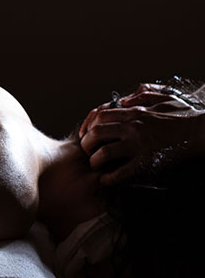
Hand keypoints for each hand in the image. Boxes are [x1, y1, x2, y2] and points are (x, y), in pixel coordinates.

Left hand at [78, 86, 204, 185]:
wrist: (202, 132)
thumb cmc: (185, 116)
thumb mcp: (163, 99)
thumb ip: (143, 96)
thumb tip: (123, 100)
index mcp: (134, 112)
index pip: (99, 116)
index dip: (87, 125)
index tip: (85, 134)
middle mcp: (132, 127)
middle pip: (96, 134)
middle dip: (87, 144)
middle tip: (87, 151)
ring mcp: (139, 144)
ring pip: (104, 153)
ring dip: (95, 161)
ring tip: (96, 165)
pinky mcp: (147, 161)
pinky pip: (122, 172)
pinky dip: (110, 178)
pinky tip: (106, 180)